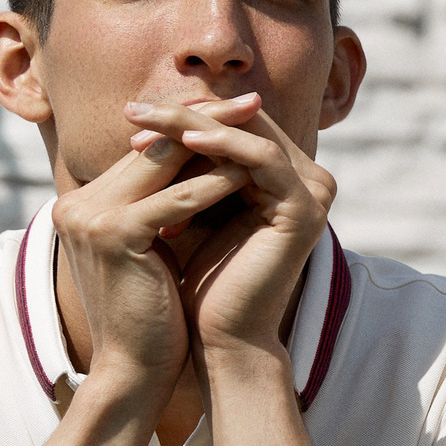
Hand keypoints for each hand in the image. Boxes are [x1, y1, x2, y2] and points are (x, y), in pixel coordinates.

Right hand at [49, 126, 251, 396]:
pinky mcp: (112, 235)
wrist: (133, 369)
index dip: (193, 125)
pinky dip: (213, 185)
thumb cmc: (152, 314)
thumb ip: (162, 205)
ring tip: (258, 125)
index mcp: (84, 204)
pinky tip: (250, 173)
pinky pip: (175, 200)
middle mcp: (77, 204)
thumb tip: (203, 162)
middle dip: (207, 120)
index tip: (235, 108)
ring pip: (163, 164)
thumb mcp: (154, 248)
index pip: (145, 150)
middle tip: (252, 99)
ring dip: (216, 142)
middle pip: (153, 146)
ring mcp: (88, 217)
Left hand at [123, 94, 338, 360]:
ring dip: (196, 122)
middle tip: (134, 109)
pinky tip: (181, 141)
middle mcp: (307, 181)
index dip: (185, 116)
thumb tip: (147, 123)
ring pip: (251, 135)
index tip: (131, 117)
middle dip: (186, 114)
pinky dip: (222, 145)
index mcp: (285, 179)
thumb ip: (190, 170)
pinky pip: (263, 159)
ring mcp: (313, 193)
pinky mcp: (307, 209)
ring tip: (147, 119)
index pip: (236, 127)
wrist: (224, 336)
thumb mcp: (193, 211)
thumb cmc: (204, 281)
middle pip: (245, 124)